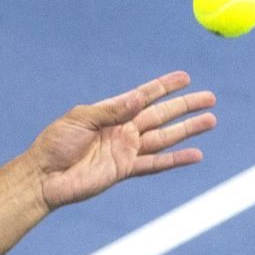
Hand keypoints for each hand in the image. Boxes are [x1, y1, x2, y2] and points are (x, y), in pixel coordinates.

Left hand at [27, 70, 216, 210]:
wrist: (44, 177)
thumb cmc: (56, 144)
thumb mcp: (81, 118)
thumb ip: (113, 109)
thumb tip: (139, 97)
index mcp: (111, 112)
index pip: (144, 95)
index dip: (165, 86)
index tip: (186, 77)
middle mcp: (123, 129)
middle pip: (161, 115)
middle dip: (185, 106)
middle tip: (211, 98)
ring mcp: (125, 150)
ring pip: (164, 138)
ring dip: (188, 129)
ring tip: (211, 120)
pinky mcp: (125, 170)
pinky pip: (155, 164)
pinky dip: (176, 160)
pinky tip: (196, 154)